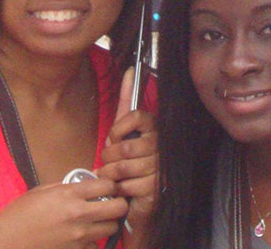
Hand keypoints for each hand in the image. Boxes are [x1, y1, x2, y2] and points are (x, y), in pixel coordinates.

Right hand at [0, 179, 127, 248]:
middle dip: (118, 204)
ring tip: (97, 220)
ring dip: (108, 223)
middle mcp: (79, 214)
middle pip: (119, 208)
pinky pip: (95, 245)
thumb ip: (67, 187)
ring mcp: (79, 236)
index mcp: (69, 194)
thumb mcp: (41, 191)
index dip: (111, 185)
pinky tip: (83, 236)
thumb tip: (88, 184)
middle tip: (111, 203)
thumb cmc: (18, 214)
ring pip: (112, 228)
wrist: (5, 242)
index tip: (107, 187)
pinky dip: (93, 241)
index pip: (108, 185)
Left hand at [97, 68, 158, 241]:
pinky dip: (118, 189)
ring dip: (110, 174)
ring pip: (124, 166)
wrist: (133, 200)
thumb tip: (130, 71)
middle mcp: (162, 147)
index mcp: (155, 130)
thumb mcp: (122, 131)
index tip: (114, 137)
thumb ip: (125, 100)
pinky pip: (127, 185)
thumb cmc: (126, 164)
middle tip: (108, 163)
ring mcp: (161, 168)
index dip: (119, 128)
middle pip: (126, 146)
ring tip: (112, 176)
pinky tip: (122, 189)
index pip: (137, 117)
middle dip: (109, 158)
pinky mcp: (157, 189)